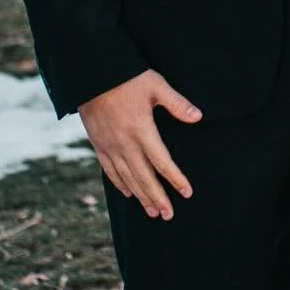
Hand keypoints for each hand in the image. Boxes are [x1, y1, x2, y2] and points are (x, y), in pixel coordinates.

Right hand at [79, 69, 200, 219]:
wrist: (91, 74)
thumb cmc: (127, 77)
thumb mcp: (156, 85)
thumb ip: (177, 103)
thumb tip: (198, 117)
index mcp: (141, 130)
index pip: (162, 162)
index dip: (175, 179)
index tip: (187, 193)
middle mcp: (125, 143)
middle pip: (144, 177)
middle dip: (157, 198)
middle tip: (168, 215)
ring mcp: (109, 145)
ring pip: (127, 178)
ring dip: (141, 196)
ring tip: (152, 212)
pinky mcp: (98, 144)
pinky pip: (109, 170)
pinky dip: (120, 184)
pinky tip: (128, 193)